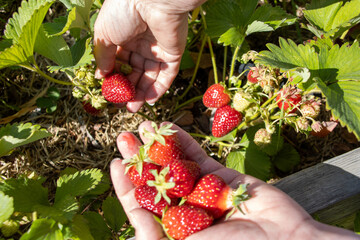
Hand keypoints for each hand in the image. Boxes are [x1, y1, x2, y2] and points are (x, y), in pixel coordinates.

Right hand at [94, 0, 202, 111]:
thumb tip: (101, 76)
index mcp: (123, 36)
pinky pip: (166, 75)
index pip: (119, 62)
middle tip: (122, 105)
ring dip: (142, 93)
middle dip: (128, 89)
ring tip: (133, 108)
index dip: (114, 77)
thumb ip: (103, 58)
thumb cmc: (123, 13)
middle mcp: (141, 43)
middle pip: (135, 71)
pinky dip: (158, 89)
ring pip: (150, 76)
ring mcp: (158, 50)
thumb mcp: (104, 35)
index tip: (110, 92)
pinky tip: (149, 100)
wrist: (151, 0)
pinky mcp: (173, 54)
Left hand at [110, 121, 357, 239]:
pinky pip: (197, 156)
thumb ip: (156, 238)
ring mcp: (203, 192)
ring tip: (142, 126)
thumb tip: (135, 219)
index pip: (142, 206)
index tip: (115, 164)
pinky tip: (167, 127)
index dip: (126, 185)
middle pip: (155, 181)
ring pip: (174, 164)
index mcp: (173, 232)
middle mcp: (185, 211)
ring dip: (157, 145)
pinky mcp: (221, 177)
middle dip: (138, 158)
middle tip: (123, 137)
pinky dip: (182, 141)